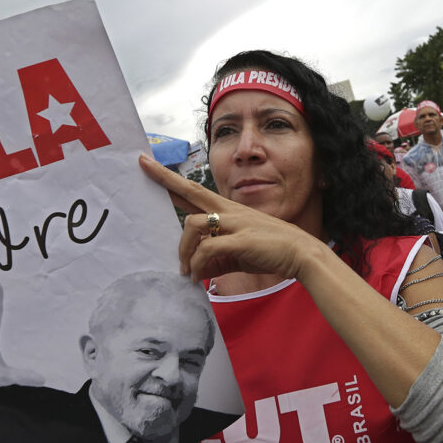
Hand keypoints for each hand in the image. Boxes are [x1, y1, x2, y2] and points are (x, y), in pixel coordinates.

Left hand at [138, 154, 322, 281]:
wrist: (300, 254)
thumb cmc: (269, 251)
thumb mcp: (237, 254)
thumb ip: (215, 260)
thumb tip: (196, 273)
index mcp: (227, 210)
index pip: (194, 190)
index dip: (171, 179)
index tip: (149, 164)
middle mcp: (228, 210)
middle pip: (191, 190)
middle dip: (165, 178)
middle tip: (141, 164)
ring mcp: (234, 223)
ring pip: (193, 225)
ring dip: (183, 250)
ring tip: (185, 271)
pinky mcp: (240, 239)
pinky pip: (208, 249)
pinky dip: (199, 265)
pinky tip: (199, 278)